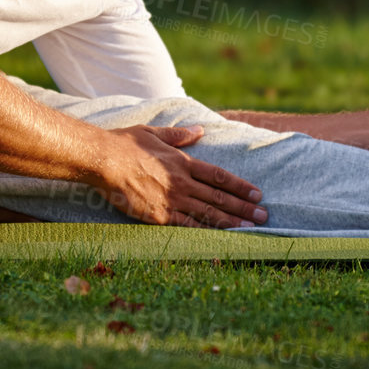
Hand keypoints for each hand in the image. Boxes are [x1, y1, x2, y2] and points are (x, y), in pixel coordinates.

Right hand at [97, 125, 268, 228]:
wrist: (104, 161)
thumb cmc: (126, 143)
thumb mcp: (155, 133)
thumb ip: (179, 135)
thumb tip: (199, 130)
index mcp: (183, 162)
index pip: (220, 176)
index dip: (241, 186)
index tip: (257, 194)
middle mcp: (183, 182)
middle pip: (220, 197)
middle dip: (244, 208)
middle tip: (264, 216)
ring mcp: (172, 200)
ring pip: (209, 213)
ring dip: (232, 221)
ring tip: (251, 228)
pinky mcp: (159, 216)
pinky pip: (187, 226)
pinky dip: (206, 231)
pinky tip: (220, 237)